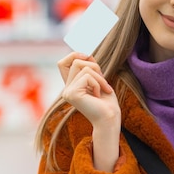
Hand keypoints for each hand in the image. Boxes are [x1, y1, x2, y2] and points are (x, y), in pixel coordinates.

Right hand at [58, 52, 120, 170]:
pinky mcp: (72, 94)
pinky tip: (98, 96)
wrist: (110, 119)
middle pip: (76, 61)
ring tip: (103, 90)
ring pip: (84, 67)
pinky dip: (98, 83)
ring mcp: (67, 92)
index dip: (74, 55)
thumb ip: (91, 68)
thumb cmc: (107, 103)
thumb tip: (87, 54)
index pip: (63, 63)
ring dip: (99, 77)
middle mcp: (66, 89)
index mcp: (71, 86)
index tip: (88, 57)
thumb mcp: (99, 80)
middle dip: (94, 66)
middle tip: (103, 82)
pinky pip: (87, 76)